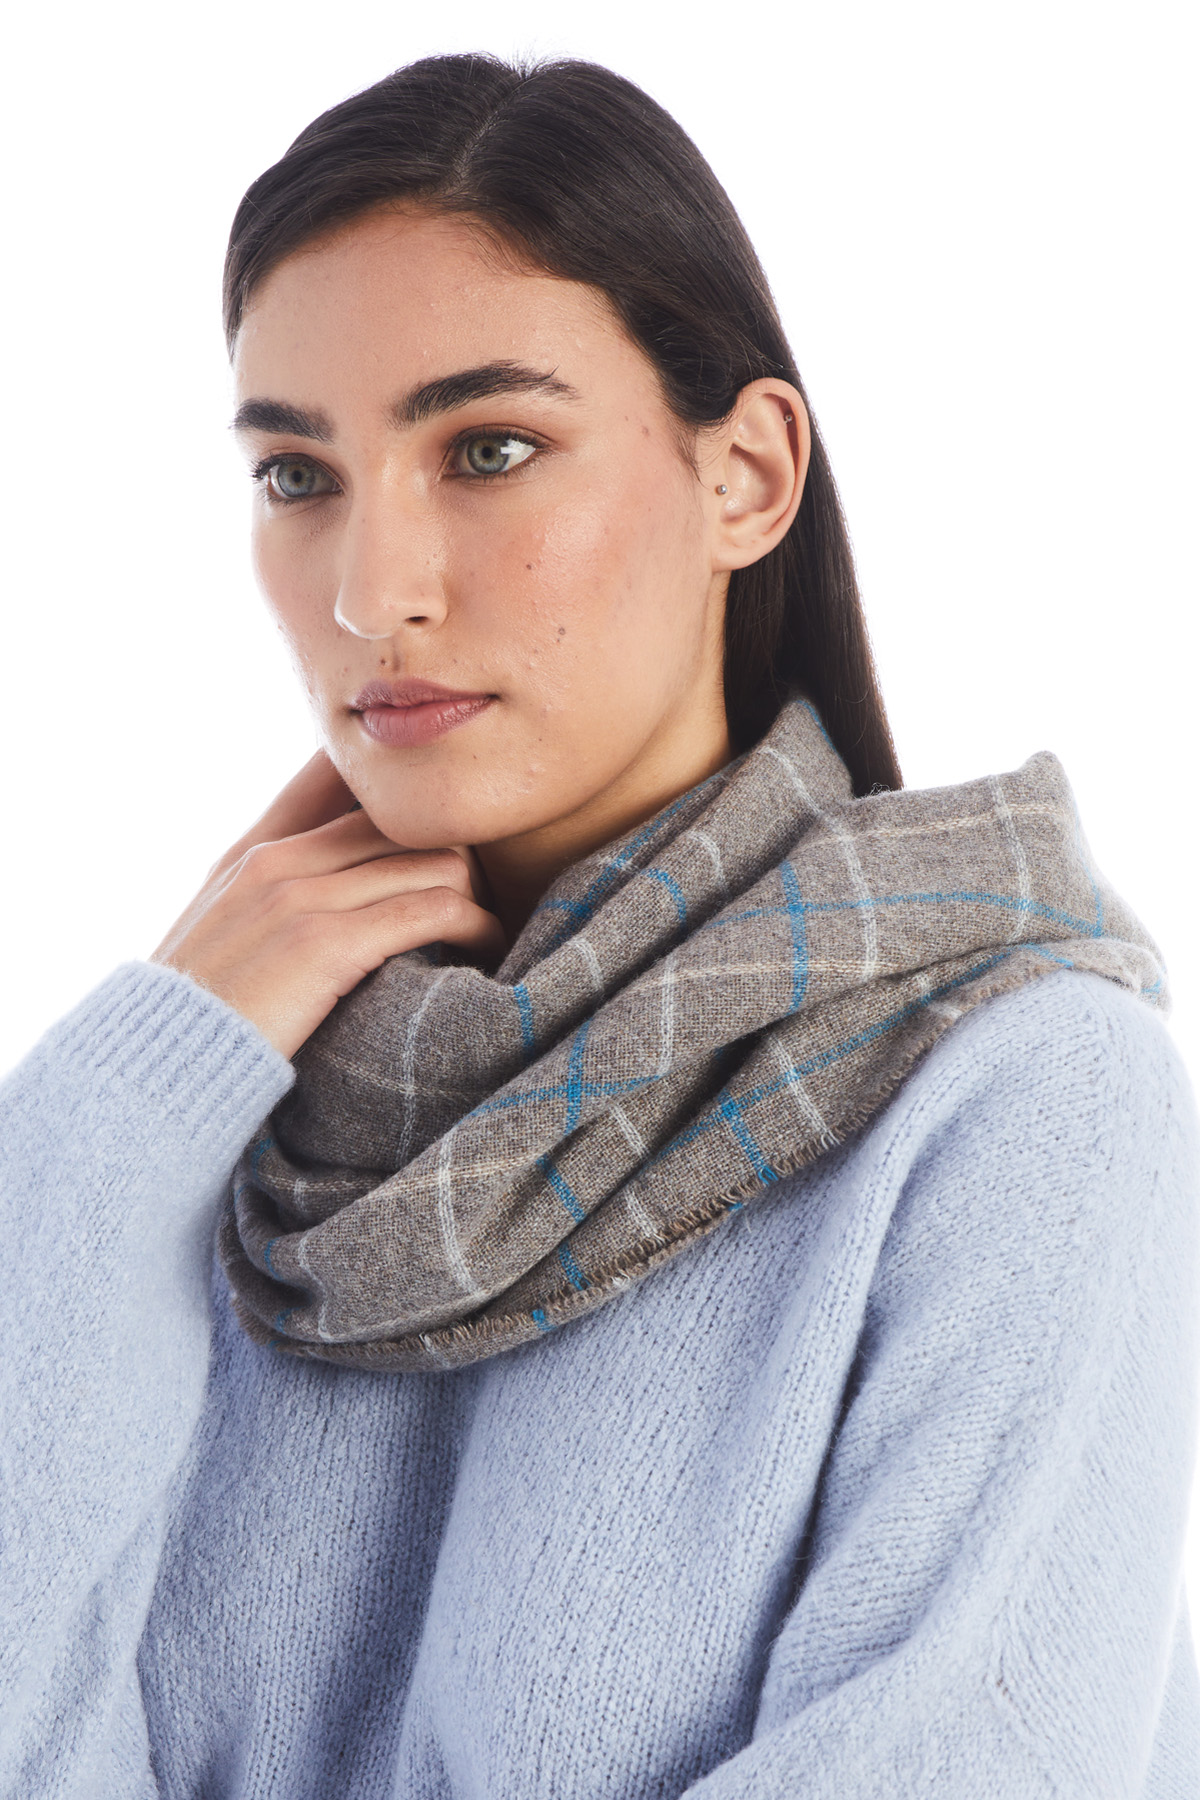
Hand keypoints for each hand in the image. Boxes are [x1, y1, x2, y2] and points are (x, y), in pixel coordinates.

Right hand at [148, 749, 505, 1059]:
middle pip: (406, 820)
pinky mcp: (326, 945)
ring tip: (489, 927)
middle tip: (483, 894)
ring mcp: (302, 898)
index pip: (335, 775)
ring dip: (478, 894)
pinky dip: (477, 926)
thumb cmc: (198, 1015)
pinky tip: (486, 946)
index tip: (441, 828)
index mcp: (254, 851)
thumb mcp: (220, 932)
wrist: (152, 1068)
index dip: (400, 793)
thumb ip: (264, 896)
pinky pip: (434, 909)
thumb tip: (325, 889)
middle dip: (457, 852)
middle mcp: (280, 860)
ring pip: (434, 859)